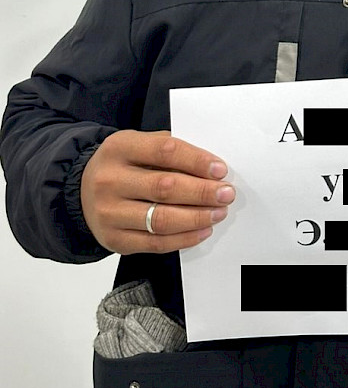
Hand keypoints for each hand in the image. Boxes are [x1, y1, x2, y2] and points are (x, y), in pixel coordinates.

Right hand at [80, 130, 234, 253]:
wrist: (81, 190)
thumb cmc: (122, 164)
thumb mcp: (137, 143)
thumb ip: (168, 149)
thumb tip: (210, 167)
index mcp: (119, 148)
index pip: (165, 151)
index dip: (197, 161)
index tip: (221, 170)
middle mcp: (110, 180)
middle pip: (165, 188)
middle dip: (203, 192)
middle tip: (227, 194)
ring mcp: (109, 213)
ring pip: (162, 219)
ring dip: (198, 217)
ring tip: (219, 212)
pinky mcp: (113, 240)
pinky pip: (155, 243)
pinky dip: (184, 238)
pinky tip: (203, 230)